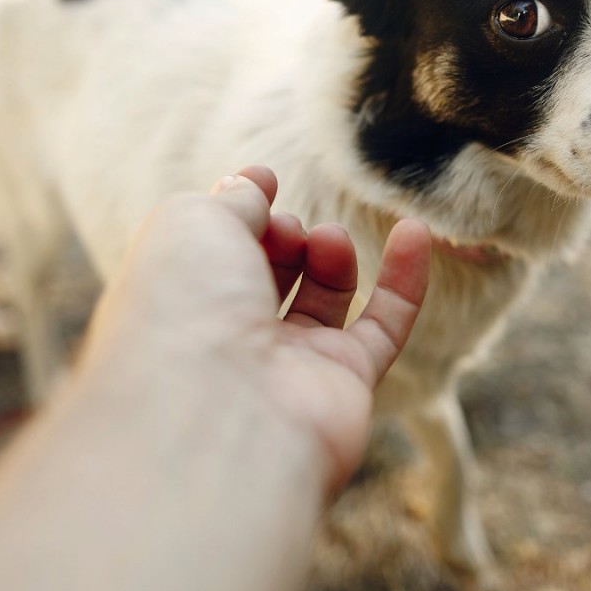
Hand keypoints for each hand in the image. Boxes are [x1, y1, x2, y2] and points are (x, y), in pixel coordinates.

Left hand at [84, 165, 430, 492]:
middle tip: (287, 228)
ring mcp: (286, 368)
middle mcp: (227, 343)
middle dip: (282, 236)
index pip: (213, 254)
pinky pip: (384, 328)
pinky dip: (405, 280)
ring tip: (327, 240)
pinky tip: (414, 232)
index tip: (265, 179)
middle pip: (267, 276)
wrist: (216, 411)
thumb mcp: (192, 223)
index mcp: (176, 306)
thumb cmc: (184, 309)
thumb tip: (255, 184)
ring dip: (331, 254)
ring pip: (323, 300)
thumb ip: (232, 200)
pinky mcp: (344, 386)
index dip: (239, 212)